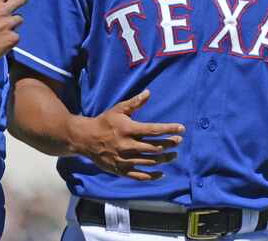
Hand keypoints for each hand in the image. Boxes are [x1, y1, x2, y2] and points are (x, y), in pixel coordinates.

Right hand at [0, 0, 27, 65]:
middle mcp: (2, 11)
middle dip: (21, 0)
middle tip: (16, 5)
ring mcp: (8, 25)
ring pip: (19, 19)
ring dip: (12, 23)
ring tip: (2, 30)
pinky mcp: (11, 39)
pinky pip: (16, 36)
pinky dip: (10, 39)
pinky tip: (1, 42)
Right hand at [69, 89, 183, 180]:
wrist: (86, 138)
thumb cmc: (104, 122)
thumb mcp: (118, 109)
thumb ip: (135, 103)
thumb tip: (148, 92)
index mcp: (128, 129)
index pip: (154, 130)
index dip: (169, 129)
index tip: (181, 129)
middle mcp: (128, 145)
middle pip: (155, 147)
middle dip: (169, 144)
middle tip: (178, 142)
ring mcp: (124, 159)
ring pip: (150, 162)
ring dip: (164, 159)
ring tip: (174, 155)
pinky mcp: (121, 170)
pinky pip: (140, 176)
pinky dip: (152, 176)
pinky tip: (161, 173)